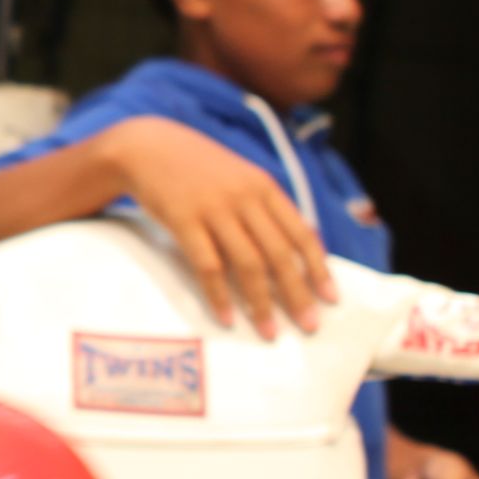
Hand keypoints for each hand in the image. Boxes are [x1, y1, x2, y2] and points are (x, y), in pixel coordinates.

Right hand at [101, 116, 335, 336]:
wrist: (147, 146)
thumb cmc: (196, 168)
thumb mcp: (239, 177)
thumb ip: (264, 207)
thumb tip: (295, 248)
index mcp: (263, 187)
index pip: (301, 233)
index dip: (318, 268)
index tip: (331, 298)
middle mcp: (244, 198)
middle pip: (279, 253)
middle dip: (297, 294)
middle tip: (309, 326)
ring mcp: (214, 209)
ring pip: (248, 263)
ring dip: (262, 303)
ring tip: (270, 332)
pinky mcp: (184, 221)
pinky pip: (208, 266)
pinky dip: (220, 295)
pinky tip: (227, 317)